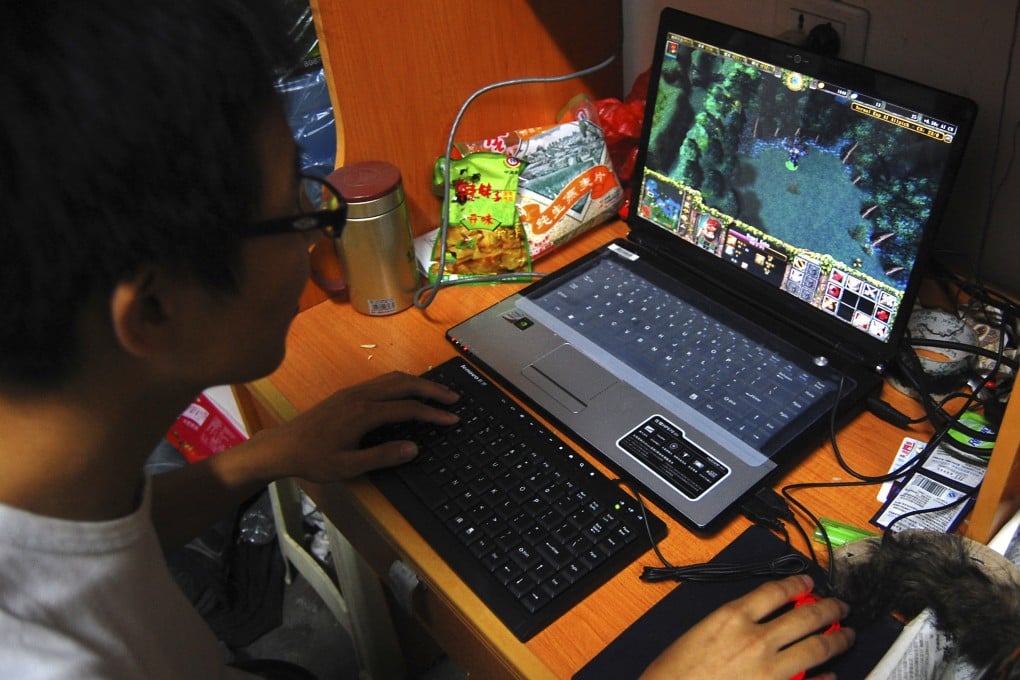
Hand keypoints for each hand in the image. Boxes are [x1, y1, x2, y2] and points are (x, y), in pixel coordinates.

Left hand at [255, 370, 459, 480]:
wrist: (281, 446)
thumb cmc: (312, 459)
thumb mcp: (348, 466)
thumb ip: (382, 456)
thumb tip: (414, 448)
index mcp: (363, 414)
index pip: (407, 409)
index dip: (433, 413)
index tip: (452, 418)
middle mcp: (360, 396)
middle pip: (404, 384)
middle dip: (432, 389)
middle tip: (453, 398)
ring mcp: (352, 391)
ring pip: (392, 378)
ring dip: (417, 383)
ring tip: (436, 392)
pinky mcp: (346, 393)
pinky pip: (381, 381)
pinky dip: (401, 383)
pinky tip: (407, 392)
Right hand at [640, 575, 854, 679]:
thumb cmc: (676, 673)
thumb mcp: (700, 634)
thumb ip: (732, 624)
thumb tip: (758, 619)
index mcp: (732, 618)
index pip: (776, 592)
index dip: (797, 584)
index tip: (807, 583)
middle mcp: (756, 640)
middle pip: (805, 616)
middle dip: (828, 608)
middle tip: (839, 606)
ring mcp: (770, 670)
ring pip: (816, 647)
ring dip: (837, 639)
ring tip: (846, 635)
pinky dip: (826, 678)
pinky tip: (831, 675)